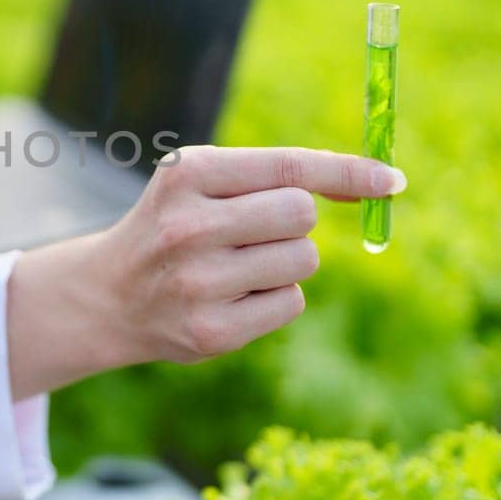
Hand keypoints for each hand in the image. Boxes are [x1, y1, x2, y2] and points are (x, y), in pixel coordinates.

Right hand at [5, 145, 405, 400]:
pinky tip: (233, 297)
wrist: (108, 294)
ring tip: (237, 264)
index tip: (392, 180)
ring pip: (303, 260)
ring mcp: (199, 283)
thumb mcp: (204, 182)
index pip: (289, 168)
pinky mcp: (212, 331)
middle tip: (255, 230)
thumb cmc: (175, 225)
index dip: (348, 173)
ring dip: (286, 260)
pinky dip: (276, 297)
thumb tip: (379, 183)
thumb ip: (277, 176)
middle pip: (302, 214)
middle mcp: (189, 226)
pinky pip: (291, 303)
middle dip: (295, 221)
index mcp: (188, 174)